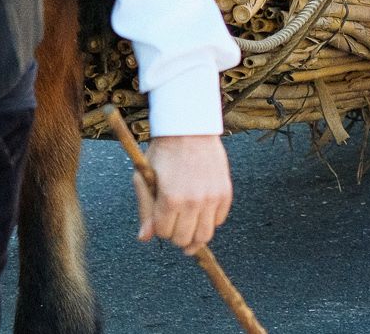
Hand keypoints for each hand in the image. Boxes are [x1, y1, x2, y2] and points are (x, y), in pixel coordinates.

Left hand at [134, 135, 231, 255]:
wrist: (189, 129)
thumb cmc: (163, 153)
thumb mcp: (145, 177)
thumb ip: (145, 209)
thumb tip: (144, 238)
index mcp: (170, 198)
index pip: (164, 233)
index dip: (159, 228)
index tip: (160, 217)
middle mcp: (193, 201)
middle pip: (185, 240)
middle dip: (175, 235)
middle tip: (173, 222)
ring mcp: (212, 198)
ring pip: (204, 236)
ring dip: (194, 235)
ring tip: (188, 225)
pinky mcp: (225, 193)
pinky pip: (219, 221)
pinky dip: (210, 220)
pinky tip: (201, 210)